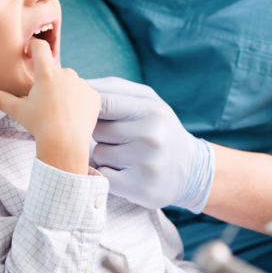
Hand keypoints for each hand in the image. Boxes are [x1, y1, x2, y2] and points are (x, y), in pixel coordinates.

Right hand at [0, 38, 99, 173]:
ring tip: (60, 112)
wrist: (65, 143)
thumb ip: (2, 100)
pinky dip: (80, 102)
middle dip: (51, 82)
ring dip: (66, 92)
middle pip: (56, 71)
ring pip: (71, 83)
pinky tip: (73, 116)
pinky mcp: (94, 95)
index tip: (31, 52)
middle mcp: (66, 73)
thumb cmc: (39, 125)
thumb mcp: (19, 111)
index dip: (35, 47)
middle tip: (46, 102)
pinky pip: (85, 94)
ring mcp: (82, 84)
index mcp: (46, 73)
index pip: (40, 48)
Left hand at [88, 77, 214, 210]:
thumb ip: (115, 88)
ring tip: (124, 154)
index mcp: (152, 110)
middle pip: (98, 129)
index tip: (87, 111)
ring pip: (98, 153)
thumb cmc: (160, 128)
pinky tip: (123, 171)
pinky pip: (103, 176)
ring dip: (104, 154)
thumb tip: (81, 84)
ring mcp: (147, 163)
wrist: (191, 169)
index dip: (90, 107)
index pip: (104, 102)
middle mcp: (151, 135)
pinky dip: (107, 173)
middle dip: (100, 132)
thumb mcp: (148, 100)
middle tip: (118, 136)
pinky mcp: (140, 188)